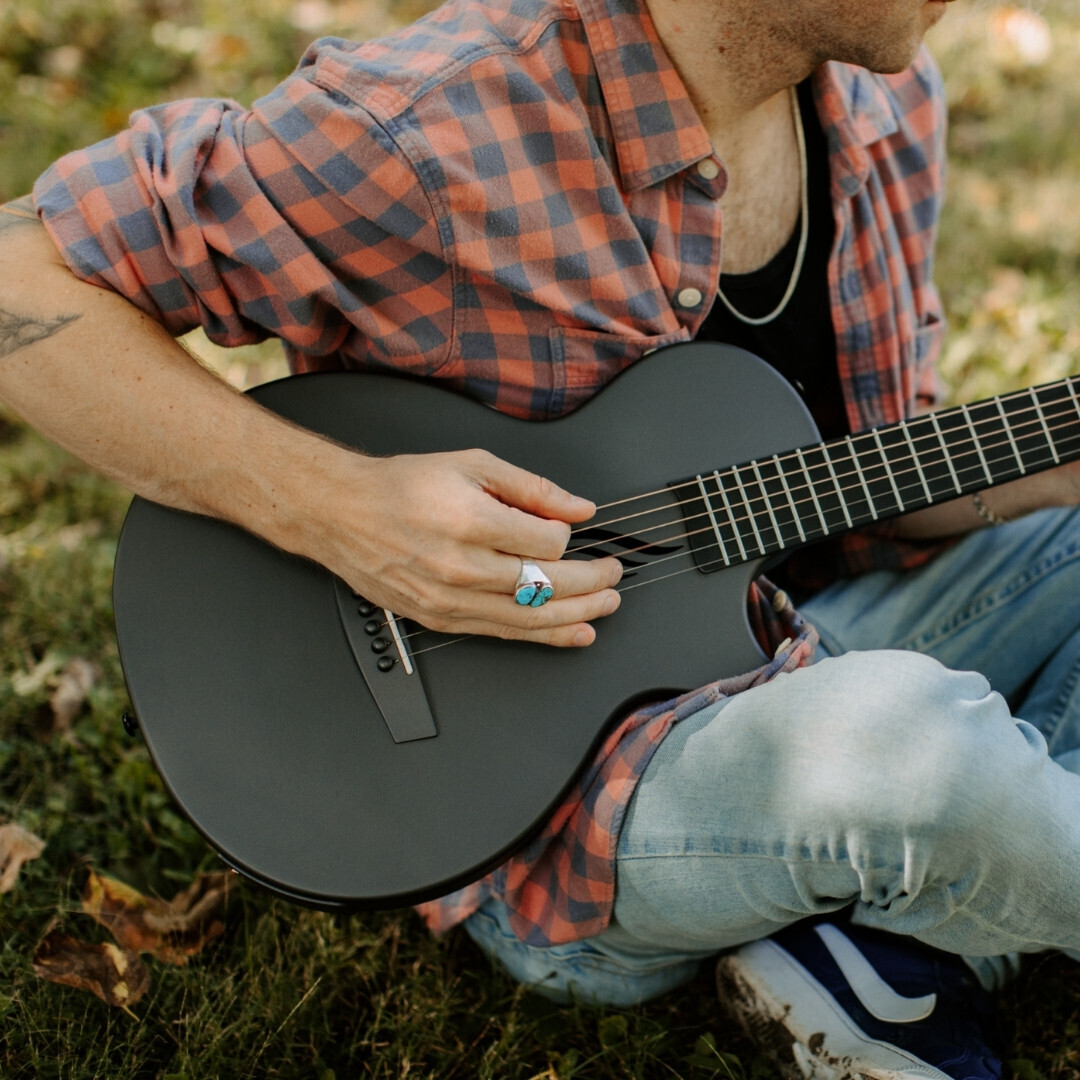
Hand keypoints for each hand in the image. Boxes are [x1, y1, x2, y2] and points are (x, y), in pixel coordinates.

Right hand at [306, 446, 623, 646]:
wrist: (343, 513)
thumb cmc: (402, 486)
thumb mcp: (472, 464)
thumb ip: (531, 488)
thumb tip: (578, 508)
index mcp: (471, 522)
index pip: (548, 544)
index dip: (568, 538)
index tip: (569, 529)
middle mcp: (462, 567)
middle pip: (547, 586)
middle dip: (591, 583)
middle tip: (613, 576)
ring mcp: (450, 600)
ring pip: (530, 618)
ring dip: (578, 615)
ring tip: (605, 607)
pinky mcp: (441, 618)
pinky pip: (503, 633)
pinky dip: (544, 636)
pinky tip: (573, 632)